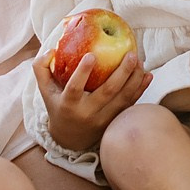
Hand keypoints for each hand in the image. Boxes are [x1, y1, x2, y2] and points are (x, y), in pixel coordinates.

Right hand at [34, 46, 149, 154]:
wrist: (70, 139)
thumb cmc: (58, 106)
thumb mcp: (44, 91)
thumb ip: (41, 68)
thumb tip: (51, 49)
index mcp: (68, 105)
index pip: (74, 89)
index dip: (82, 73)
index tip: (92, 55)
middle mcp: (87, 114)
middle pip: (107, 93)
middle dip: (121, 73)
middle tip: (130, 54)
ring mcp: (103, 120)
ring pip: (123, 99)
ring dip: (134, 80)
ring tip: (139, 61)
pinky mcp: (114, 122)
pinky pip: (130, 105)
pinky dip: (140, 90)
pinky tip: (148, 76)